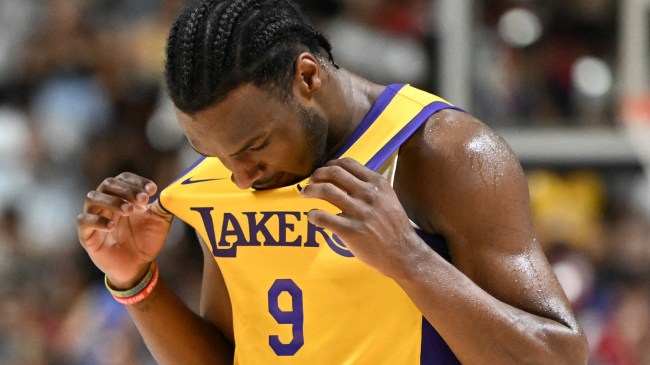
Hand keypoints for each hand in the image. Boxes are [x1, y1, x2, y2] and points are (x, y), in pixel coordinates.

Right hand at [77, 172, 172, 288]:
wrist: (138, 266)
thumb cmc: (147, 240)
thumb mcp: (160, 221)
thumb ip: (164, 206)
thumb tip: (171, 192)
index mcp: (123, 197)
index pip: (123, 178)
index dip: (137, 181)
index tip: (152, 190)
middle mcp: (106, 203)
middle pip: (108, 184)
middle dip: (126, 190)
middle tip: (143, 200)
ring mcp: (95, 217)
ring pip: (92, 198)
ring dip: (113, 201)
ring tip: (130, 211)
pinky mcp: (87, 235)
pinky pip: (84, 221)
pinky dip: (97, 220)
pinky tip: (112, 227)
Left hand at [301, 158, 421, 277]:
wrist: (402, 252)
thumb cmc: (394, 226)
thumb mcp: (387, 198)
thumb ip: (369, 186)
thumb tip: (345, 176)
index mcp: (377, 183)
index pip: (347, 163)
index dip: (330, 164)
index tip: (323, 171)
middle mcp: (368, 194)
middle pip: (333, 173)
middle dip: (317, 174)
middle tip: (310, 181)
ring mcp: (359, 212)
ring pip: (326, 191)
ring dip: (310, 190)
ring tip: (304, 194)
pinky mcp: (350, 230)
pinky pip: (323, 217)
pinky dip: (312, 215)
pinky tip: (311, 216)